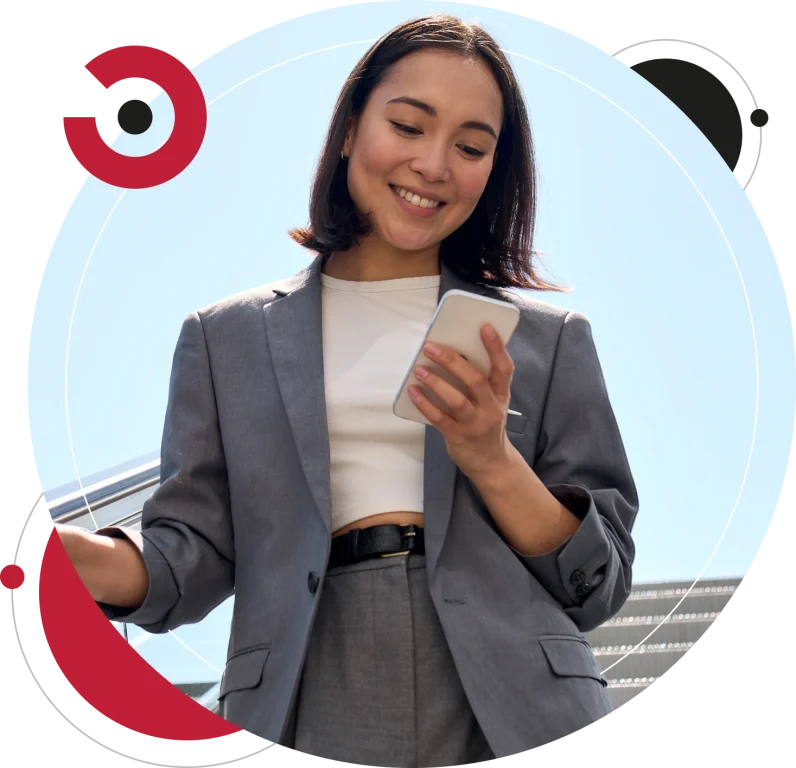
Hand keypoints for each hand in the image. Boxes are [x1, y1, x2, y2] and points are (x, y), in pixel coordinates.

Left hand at [408, 324, 514, 479]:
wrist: (490, 462)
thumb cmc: (486, 423)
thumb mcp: (492, 402)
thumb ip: (480, 381)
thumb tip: (451, 354)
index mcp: (501, 394)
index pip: (503, 368)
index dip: (496, 347)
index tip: (484, 327)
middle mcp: (491, 408)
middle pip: (475, 380)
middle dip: (452, 361)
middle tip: (432, 347)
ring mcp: (475, 424)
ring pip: (457, 400)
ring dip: (436, 382)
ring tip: (419, 369)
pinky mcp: (458, 437)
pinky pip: (439, 418)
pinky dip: (425, 404)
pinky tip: (414, 391)